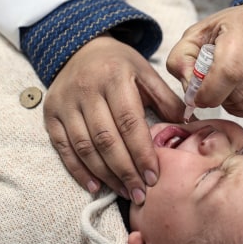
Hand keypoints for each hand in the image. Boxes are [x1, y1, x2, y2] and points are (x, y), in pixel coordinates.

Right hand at [44, 35, 185, 203]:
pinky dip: (78, 170)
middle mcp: (87, 89)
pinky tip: (95, 186)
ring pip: (85, 147)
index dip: (142, 152)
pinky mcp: (50, 114)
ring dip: (106, 175)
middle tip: (141, 194)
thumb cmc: (119, 65)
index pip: (129, 122)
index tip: (154, 177)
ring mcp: (65, 103)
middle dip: (125, 171)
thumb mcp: (146, 73)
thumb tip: (192, 127)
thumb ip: (167, 100)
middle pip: (106, 139)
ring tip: (124, 192)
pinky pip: (63, 147)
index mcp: (115, 77)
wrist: (80, 49)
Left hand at [167, 4, 242, 117]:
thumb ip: (182, 61)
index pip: (230, 70)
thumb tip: (191, 90)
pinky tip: (241, 97)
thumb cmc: (224, 32)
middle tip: (214, 91)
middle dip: (221, 98)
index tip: (199, 97)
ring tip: (228, 91)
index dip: (211, 91)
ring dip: (234, 105)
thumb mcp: (195, 37)